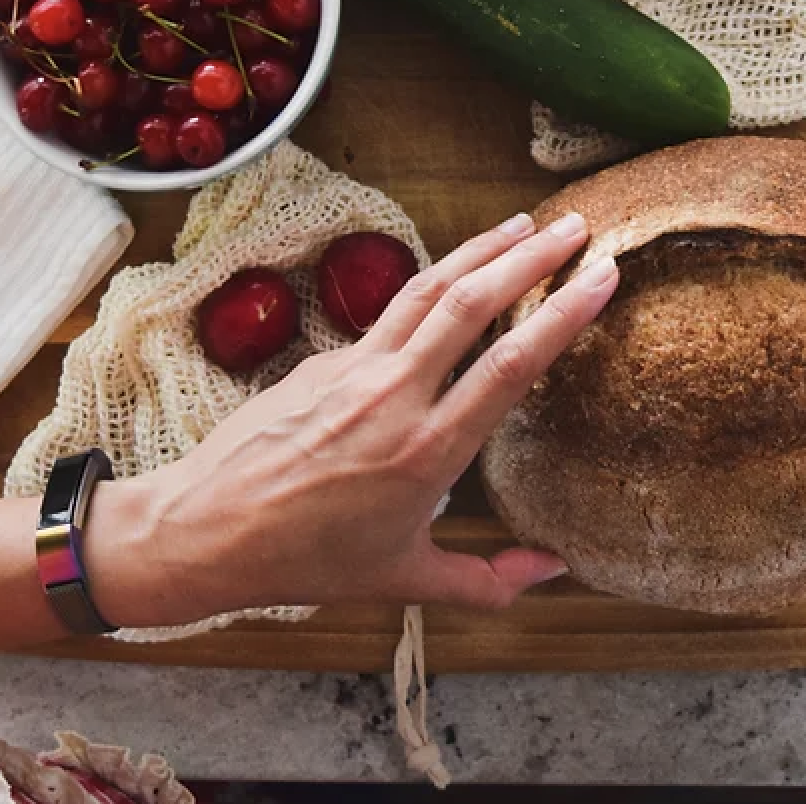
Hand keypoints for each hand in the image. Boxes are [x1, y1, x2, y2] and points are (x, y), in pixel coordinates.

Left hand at [84, 210, 616, 626]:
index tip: (601, 275)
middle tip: (576, 226)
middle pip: (472, 303)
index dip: (561, 314)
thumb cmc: (306, 562)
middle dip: (530, 256)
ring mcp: (354, 369)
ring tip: (524, 224)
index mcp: (426, 452)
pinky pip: (388, 313)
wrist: (204, 529)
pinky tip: (454, 276)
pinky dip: (432, 284)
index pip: (509, 365)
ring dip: (481, 250)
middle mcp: (394, 396)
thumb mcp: (405, 580)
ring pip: (427, 290)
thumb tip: (552, 569)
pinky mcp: (322, 359)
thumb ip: (487, 580)